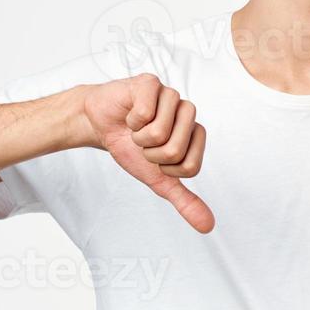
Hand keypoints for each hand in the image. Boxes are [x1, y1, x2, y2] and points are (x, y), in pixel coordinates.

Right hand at [81, 74, 214, 233]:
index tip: (155, 158)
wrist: (100, 125)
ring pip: (159, 132)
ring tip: (135, 128)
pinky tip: (129, 114)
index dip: (166, 169)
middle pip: (176, 150)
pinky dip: (130, 121)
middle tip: (142, 143)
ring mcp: (171, 95)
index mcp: (196, 134)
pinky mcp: (151, 83)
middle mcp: (189, 112)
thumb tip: (208, 226)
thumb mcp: (158, 179)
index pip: (190, 166)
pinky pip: (144, 112)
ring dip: (138, 138)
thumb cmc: (131, 148)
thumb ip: (184, 200)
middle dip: (151, 154)